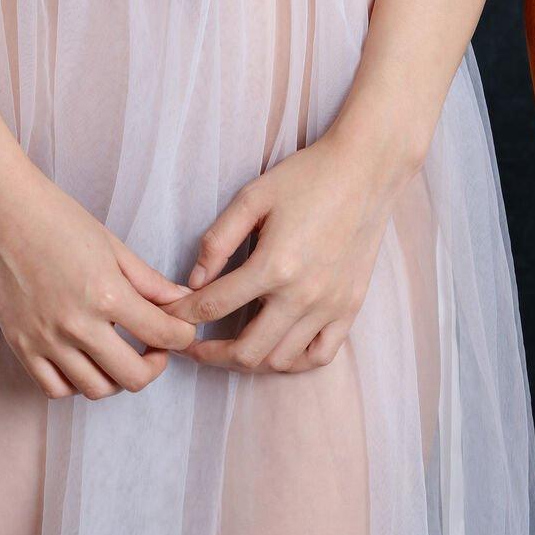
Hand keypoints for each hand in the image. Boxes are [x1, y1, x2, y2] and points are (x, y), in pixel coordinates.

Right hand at [0, 167, 199, 400]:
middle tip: (154, 348)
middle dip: (155, 365)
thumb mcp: (111, 245)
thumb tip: (181, 302)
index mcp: (106, 294)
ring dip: (116, 378)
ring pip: (95, 389)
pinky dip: (75, 383)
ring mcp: (46, 340)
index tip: (182, 331)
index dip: (182, 336)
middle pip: (133, 377)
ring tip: (118, 354)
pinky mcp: (20, 345)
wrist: (0, 209)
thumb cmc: (56, 217)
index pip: (162, 334)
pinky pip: (54, 388)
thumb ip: (148, 281)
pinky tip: (82, 361)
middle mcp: (78, 325)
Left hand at [160, 117, 421, 374]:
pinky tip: (275, 349)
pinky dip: (293, 362)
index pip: (214, 306)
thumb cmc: (305, 177)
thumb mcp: (251, 197)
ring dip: (249, 361)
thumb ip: (218, 240)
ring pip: (281, 361)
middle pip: (247, 351)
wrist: (364, 172)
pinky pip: (319, 356)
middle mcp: (302, 296)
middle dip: (210, 353)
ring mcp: (330, 307)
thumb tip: (193, 280)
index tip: (169, 317)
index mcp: (273, 265)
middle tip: (191, 346)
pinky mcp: (349, 309)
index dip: (184, 315)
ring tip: (229, 348)